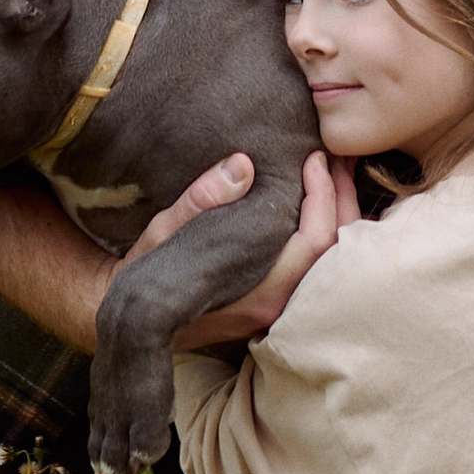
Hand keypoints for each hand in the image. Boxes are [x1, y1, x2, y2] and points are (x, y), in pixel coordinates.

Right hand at [105, 147, 356, 348]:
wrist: (135, 317)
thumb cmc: (146, 272)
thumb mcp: (165, 232)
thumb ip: (202, 200)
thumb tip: (242, 165)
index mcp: (259, 293)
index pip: (313, 243)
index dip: (321, 196)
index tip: (313, 158)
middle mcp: (275, 306)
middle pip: (332, 252)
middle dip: (339, 199)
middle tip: (337, 155)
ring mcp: (276, 307)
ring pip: (327, 260)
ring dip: (334, 213)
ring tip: (334, 170)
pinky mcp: (271, 300)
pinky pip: (312, 264)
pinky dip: (321, 228)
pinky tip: (315, 199)